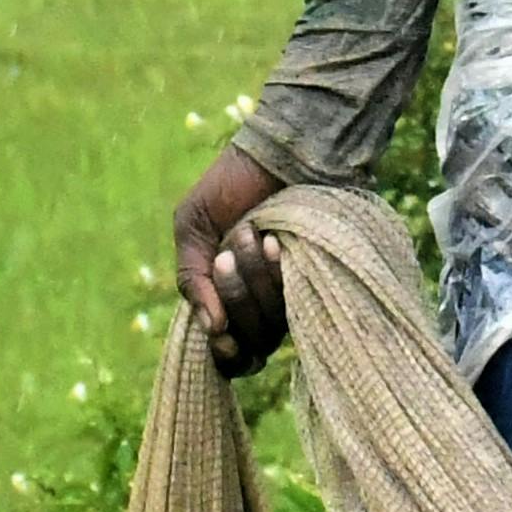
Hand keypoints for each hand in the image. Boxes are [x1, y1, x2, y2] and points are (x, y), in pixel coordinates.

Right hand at [173, 147, 288, 376]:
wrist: (276, 154)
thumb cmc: (231, 189)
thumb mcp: (195, 227)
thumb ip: (192, 277)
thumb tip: (212, 329)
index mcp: (226, 300)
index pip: (232, 357)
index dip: (227, 356)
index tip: (221, 336)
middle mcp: (262, 306)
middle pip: (251, 341)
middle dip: (234, 297)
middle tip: (226, 254)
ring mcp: (292, 294)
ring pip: (273, 323)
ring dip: (254, 280)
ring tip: (251, 234)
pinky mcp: (319, 277)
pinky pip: (296, 297)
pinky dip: (278, 272)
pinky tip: (275, 241)